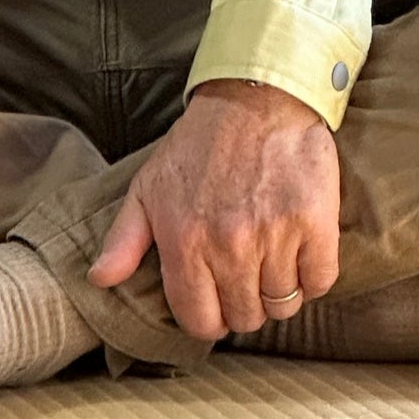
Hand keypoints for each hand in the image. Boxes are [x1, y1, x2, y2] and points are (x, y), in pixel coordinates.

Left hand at [86, 79, 340, 338]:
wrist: (255, 97)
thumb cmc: (198, 145)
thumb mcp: (148, 186)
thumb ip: (123, 239)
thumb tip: (99, 279)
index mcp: (184, 241)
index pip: (200, 321)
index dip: (209, 317)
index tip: (217, 297)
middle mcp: (228, 244)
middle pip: (245, 318)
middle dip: (244, 302)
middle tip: (246, 267)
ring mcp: (274, 234)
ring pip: (283, 304)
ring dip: (279, 287)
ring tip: (272, 252)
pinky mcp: (314, 221)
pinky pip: (320, 280)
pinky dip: (313, 273)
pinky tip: (300, 247)